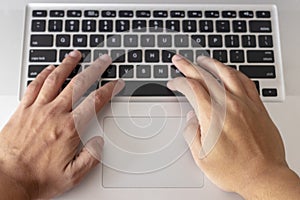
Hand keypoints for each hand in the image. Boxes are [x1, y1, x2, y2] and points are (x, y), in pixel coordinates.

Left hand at [0, 50, 123, 198]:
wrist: (8, 179)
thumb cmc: (37, 178)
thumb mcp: (72, 176)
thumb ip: (91, 158)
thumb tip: (99, 142)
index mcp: (69, 128)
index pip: (95, 101)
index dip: (110, 89)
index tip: (117, 83)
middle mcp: (54, 114)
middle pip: (79, 84)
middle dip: (95, 69)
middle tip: (103, 59)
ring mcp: (37, 109)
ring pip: (56, 79)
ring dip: (68, 64)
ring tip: (76, 55)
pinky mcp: (23, 110)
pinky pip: (35, 85)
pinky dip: (44, 74)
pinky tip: (50, 69)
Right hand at [168, 55, 299, 198]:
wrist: (263, 176)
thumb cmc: (235, 170)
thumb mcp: (201, 157)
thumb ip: (192, 133)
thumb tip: (191, 118)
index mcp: (212, 116)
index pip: (191, 88)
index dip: (178, 82)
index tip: (173, 83)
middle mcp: (229, 105)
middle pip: (205, 76)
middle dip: (188, 65)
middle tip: (179, 60)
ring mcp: (245, 104)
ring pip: (226, 74)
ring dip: (211, 64)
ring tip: (202, 60)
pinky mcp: (257, 106)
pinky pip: (246, 82)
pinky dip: (234, 73)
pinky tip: (229, 72)